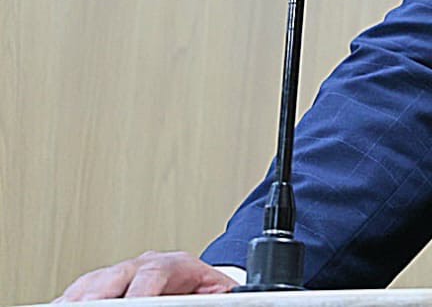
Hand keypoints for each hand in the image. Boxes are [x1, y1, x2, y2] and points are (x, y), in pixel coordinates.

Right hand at [55, 251, 238, 300]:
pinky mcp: (100, 285)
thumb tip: (229, 295)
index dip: (142, 290)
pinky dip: (69, 301)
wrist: (197, 282)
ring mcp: (119, 273)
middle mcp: (143, 264)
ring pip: (92, 282)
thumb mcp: (216, 292)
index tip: (134, 302)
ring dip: (79, 298)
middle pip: (116, 275)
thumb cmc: (203, 289)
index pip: (155, 272)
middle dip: (102, 294)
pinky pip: (78, 291)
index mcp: (174, 264)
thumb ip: (216, 295)